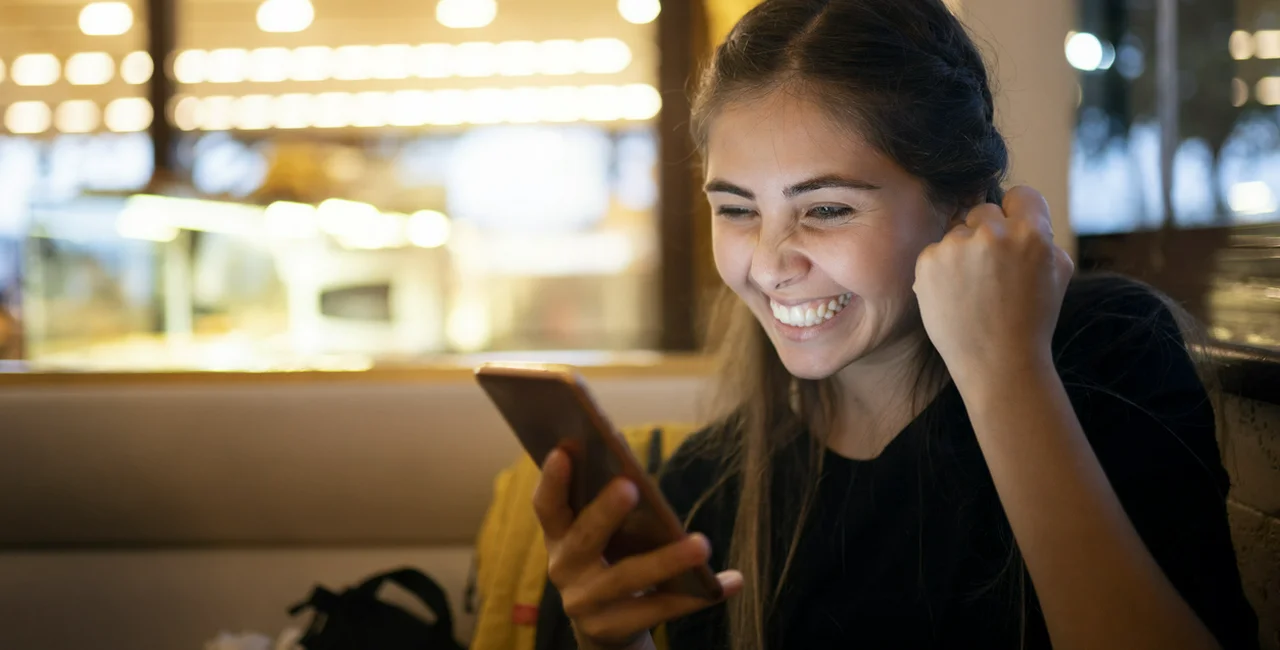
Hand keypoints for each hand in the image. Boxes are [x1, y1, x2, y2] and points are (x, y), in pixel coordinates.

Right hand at [532, 449, 743, 649]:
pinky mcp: (612, 628)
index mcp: (558, 536)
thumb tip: (635, 471)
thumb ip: (605, 507)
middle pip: (584, 539)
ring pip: (628, 578)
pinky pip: (661, 609)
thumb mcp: (597, 535)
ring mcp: (585, 603)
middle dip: (605, 512)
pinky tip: (732, 582)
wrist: (604, 626)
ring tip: (702, 544)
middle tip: (629, 485)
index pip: (547, 507)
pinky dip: (699, 596)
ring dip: (667, 560)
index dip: (552, 481)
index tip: (563, 450)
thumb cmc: (606, 560)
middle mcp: (564, 568)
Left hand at [912, 186, 1073, 384]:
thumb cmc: (1032, 320)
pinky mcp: (928, 262)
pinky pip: (935, 251)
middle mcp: (992, 233)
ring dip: (963, 252)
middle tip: (992, 270)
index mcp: (1031, 232)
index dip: (1018, 213)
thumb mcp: (1058, 272)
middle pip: (984, 210)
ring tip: (974, 290)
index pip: (1021, 194)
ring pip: (957, 232)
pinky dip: (941, 269)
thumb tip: (1022, 215)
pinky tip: (955, 295)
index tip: (1014, 231)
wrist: (998, 363)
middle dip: (988, 233)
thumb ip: (1043, 236)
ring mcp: (956, 247)